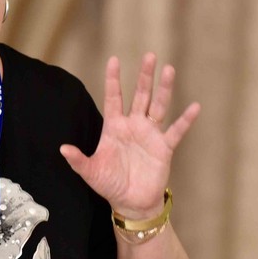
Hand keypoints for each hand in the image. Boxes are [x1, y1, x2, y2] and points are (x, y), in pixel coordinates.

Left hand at [60, 53, 200, 217]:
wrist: (131, 203)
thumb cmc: (110, 185)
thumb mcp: (91, 172)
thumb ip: (78, 160)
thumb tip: (62, 148)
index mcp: (114, 127)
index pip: (113, 97)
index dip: (113, 79)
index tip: (114, 59)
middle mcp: (133, 125)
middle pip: (140, 95)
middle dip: (144, 76)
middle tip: (149, 55)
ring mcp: (150, 134)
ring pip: (159, 106)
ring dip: (164, 89)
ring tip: (169, 69)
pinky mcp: (164, 148)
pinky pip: (176, 131)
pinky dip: (185, 120)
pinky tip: (195, 107)